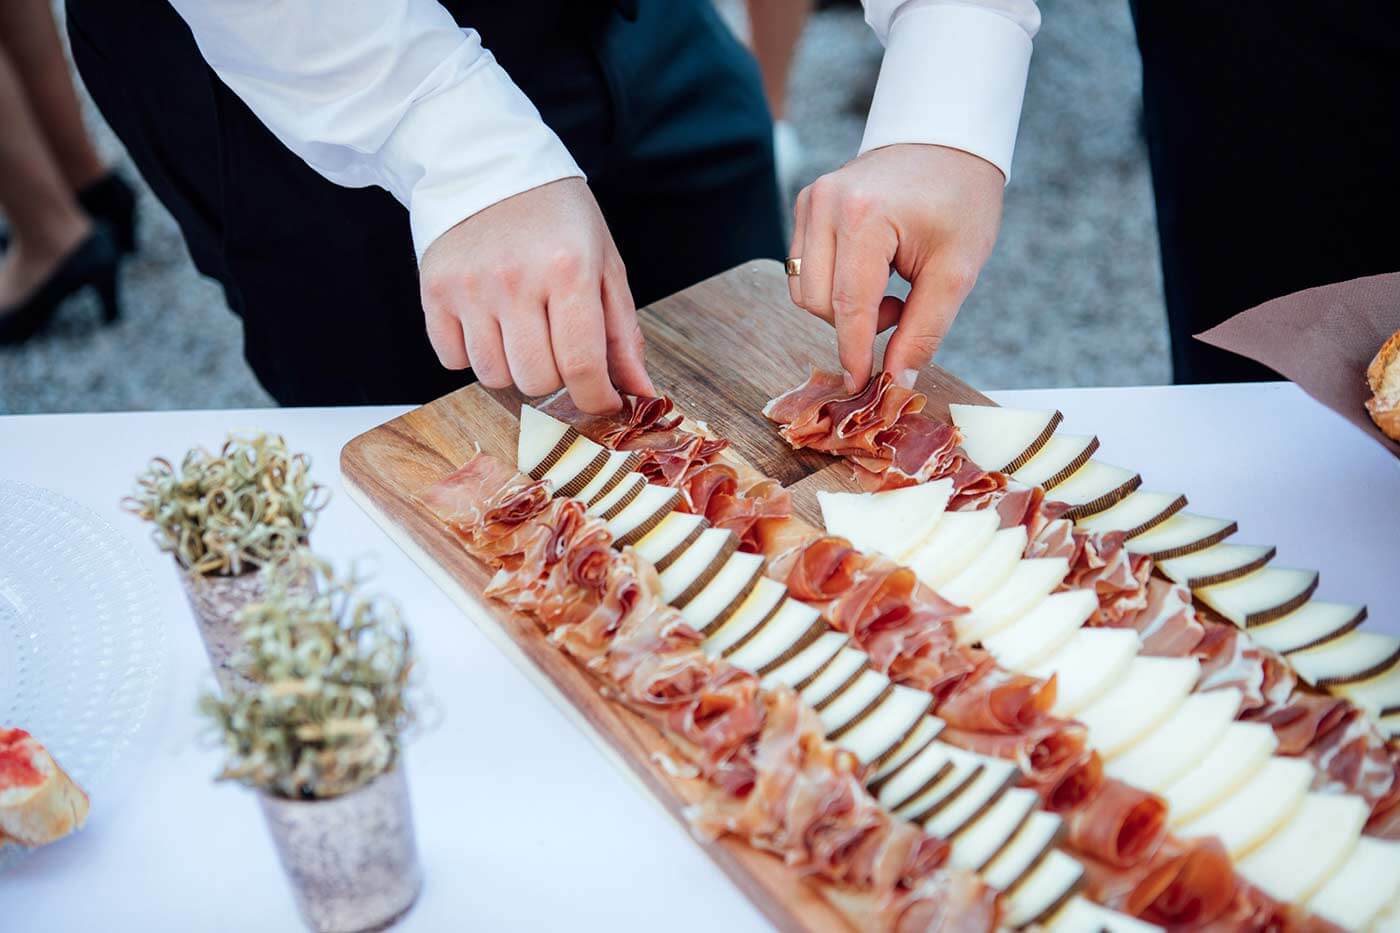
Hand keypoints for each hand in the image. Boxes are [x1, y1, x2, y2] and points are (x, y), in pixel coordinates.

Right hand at [419, 177, 653, 412]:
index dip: (595, 399)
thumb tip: (640, 393)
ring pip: (494, 376)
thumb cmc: (558, 219)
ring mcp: (470, 287)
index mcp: (567, 270)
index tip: (601, 400)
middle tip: (556, 342)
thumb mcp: (604, 264)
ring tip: (520, 327)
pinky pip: (453, 361)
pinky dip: (473, 353)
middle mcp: (515, 280)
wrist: (491, 167)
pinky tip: (486, 321)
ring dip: (513, 366)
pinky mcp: (434, 291)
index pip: (581, 367)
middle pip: (536, 380)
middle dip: (554, 376)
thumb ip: (622, 334)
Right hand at [788, 144, 1003, 389]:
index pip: (849, 305)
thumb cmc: (961, 200)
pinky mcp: (807, 203)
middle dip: (856, 325)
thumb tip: (896, 382)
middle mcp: (826, 204)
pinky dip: (834, 286)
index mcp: (865, 215)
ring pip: (805, 289)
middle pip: (819, 302)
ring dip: (843, 308)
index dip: (854, 353)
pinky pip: (804, 268)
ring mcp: (811, 200)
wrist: (950, 139)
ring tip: (889, 292)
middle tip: (903, 311)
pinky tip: (871, 274)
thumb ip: (924, 330)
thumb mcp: (957, 271)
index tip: (861, 386)